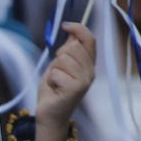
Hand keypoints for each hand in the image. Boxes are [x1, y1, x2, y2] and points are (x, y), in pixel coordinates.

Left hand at [35, 22, 95, 140]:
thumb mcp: (59, 66)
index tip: (65, 25)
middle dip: (59, 55)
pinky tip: (55, 89)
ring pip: (63, 58)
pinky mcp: (77, 88)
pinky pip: (57, 72)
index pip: (90, 39)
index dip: (78, 29)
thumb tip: (72, 33)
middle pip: (73, 47)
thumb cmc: (53, 90)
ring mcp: (85, 80)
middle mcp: (90, 71)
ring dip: (53, 69)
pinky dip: (51, 80)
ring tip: (56, 82)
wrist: (49, 114)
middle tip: (56, 71)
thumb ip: (67, 51)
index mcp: (88, 64)